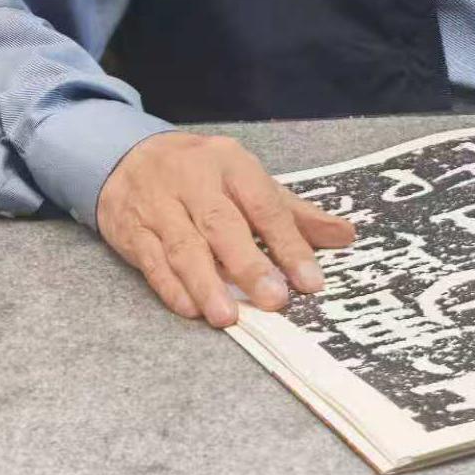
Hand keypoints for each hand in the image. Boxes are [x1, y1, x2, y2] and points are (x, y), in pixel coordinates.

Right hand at [96, 131, 355, 327]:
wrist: (128, 158)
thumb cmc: (203, 175)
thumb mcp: (248, 181)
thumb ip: (293, 213)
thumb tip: (346, 235)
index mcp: (231, 164)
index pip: (263, 204)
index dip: (288, 243)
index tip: (310, 281)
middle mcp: (194, 180)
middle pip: (222, 224)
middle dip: (249, 264)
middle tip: (274, 301)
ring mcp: (160, 205)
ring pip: (184, 246)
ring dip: (206, 283)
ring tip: (228, 316)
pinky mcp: (133, 231)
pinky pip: (152, 262)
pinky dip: (171, 287)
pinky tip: (190, 309)